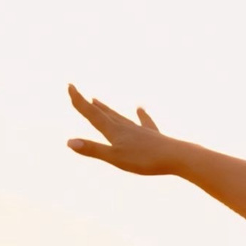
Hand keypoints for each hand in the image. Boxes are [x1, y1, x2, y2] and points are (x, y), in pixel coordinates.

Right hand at [67, 84, 185, 176]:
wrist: (176, 156)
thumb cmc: (145, 160)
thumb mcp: (115, 158)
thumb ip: (93, 150)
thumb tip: (69, 142)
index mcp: (114, 131)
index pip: (92, 114)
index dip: (79, 101)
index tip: (70, 86)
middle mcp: (125, 126)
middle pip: (103, 113)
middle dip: (89, 104)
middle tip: (79, 93)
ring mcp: (139, 129)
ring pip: (119, 116)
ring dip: (106, 109)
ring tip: (98, 101)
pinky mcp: (153, 135)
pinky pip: (144, 122)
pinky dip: (140, 115)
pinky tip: (140, 109)